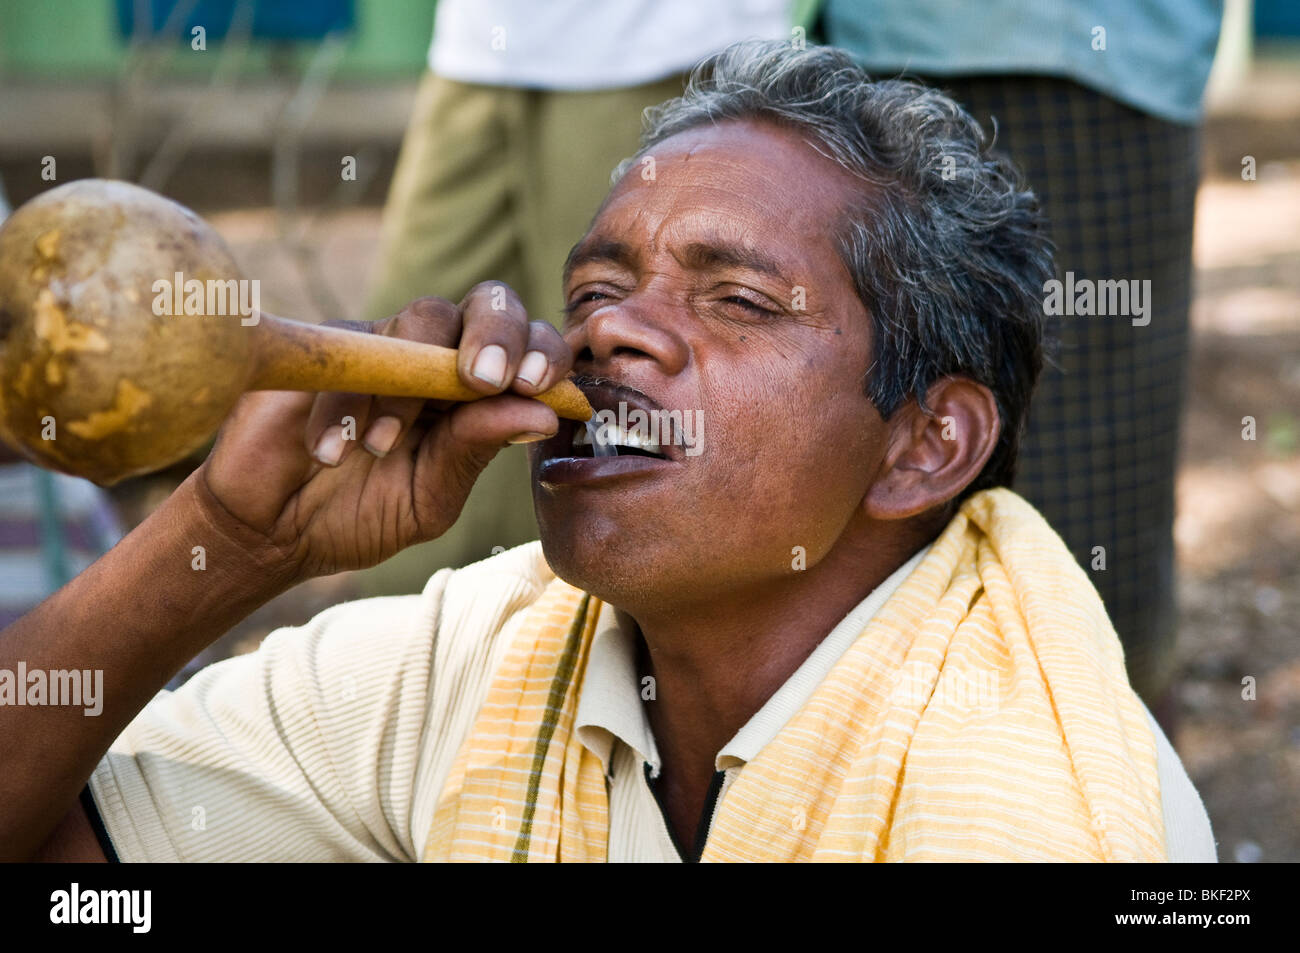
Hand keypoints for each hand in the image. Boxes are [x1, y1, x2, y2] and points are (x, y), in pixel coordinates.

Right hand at [198, 284, 571, 579]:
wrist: (271, 529)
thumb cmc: (358, 514)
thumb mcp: (428, 497)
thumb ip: (474, 452)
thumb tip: (541, 414)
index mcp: (478, 396)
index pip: (528, 350)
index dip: (542, 354)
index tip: (536, 387)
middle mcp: (438, 359)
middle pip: (486, 303)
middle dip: (497, 332)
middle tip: (485, 381)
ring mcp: (384, 345)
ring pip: (422, 319)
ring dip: (410, 388)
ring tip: (379, 449)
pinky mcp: (327, 345)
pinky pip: (352, 347)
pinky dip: (345, 404)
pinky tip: (330, 453)